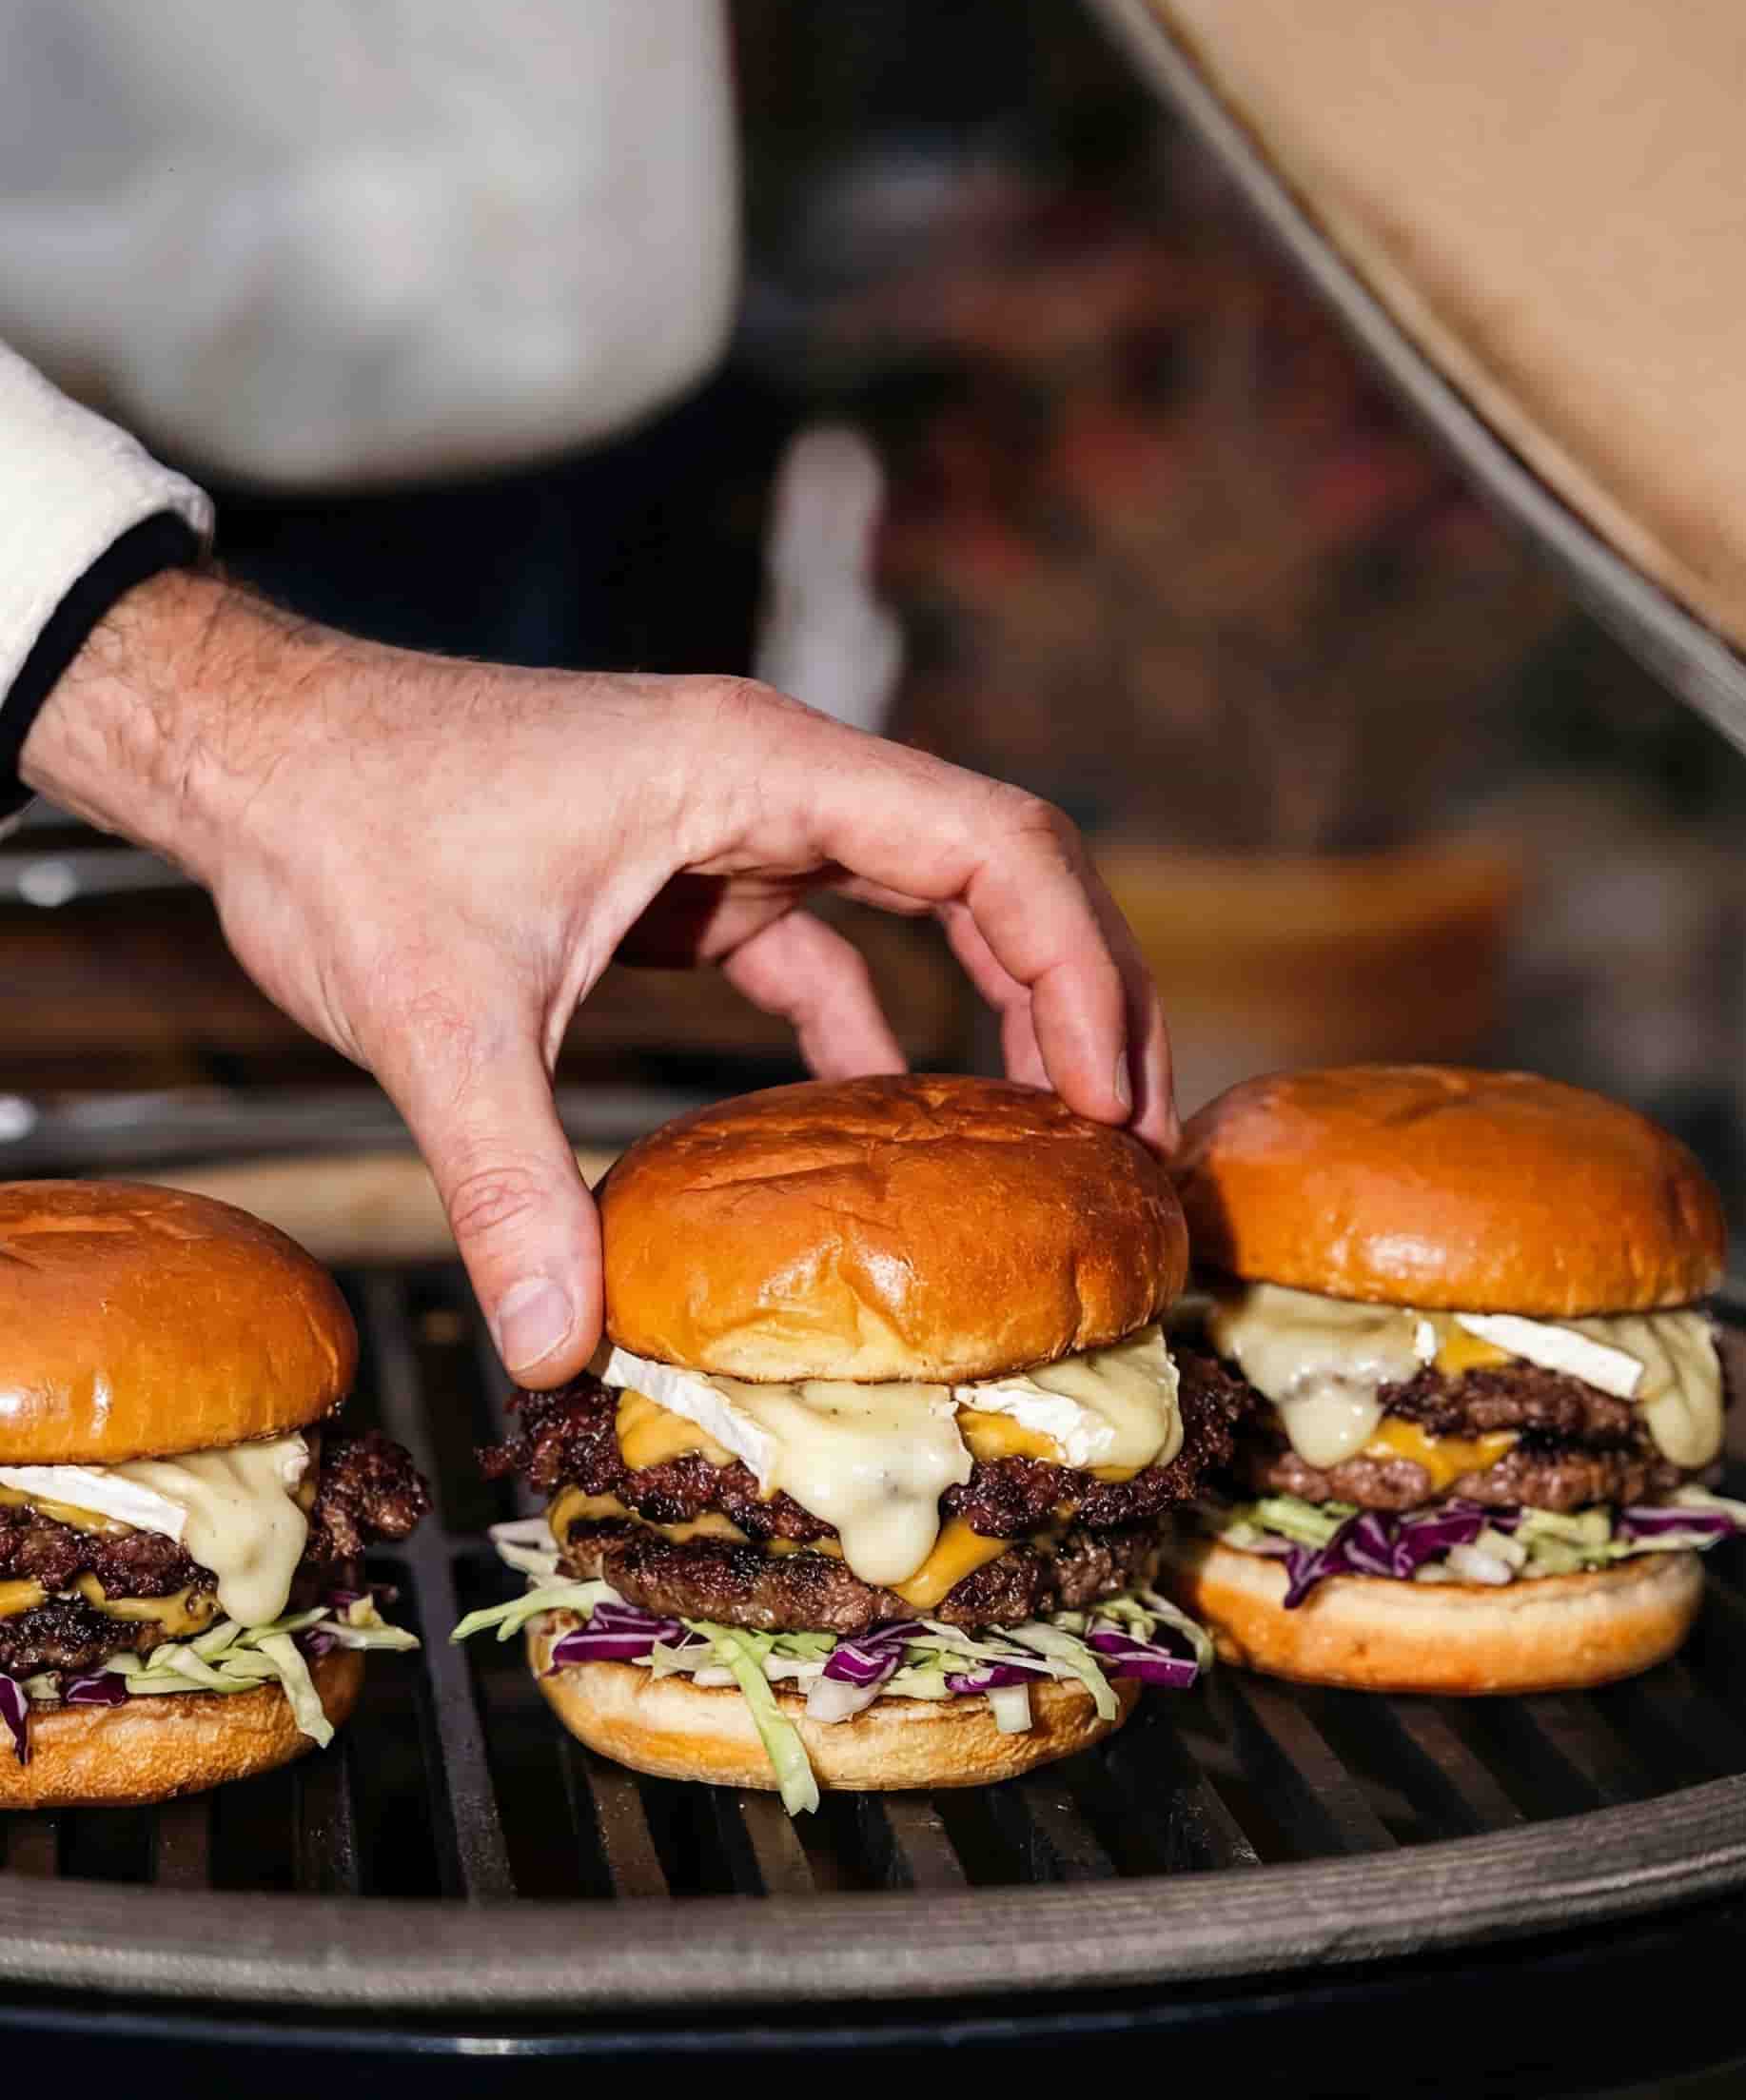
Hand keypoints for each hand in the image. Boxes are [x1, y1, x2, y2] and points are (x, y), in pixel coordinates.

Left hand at [23, 571, 1175, 1383]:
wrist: (252, 750)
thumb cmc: (342, 826)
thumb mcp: (439, 1014)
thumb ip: (512, 1183)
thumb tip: (562, 1357)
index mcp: (755, 766)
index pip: (993, 849)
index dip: (1080, 973)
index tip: (1111, 1105)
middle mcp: (773, 777)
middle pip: (999, 871)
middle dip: (1085, 992)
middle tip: (1132, 1140)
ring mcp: (738, 820)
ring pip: (929, 904)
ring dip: (1004, 1007)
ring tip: (1063, 1134)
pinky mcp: (691, 872)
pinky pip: (826, 949)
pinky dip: (875, 1032)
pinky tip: (885, 1128)